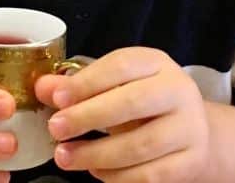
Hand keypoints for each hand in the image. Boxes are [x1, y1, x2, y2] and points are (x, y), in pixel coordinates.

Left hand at [35, 47, 209, 181]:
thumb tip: (42, 88)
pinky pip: (152, 176)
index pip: (122, 65)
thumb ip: (78, 86)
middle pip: (134, 102)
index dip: (87, 82)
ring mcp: (190, 128)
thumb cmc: (142, 103)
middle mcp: (179, 91)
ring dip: (97, 154)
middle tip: (55, 129)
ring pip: (141, 145)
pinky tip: (95, 172)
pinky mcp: (192, 162)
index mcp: (156, 63)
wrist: (190, 130)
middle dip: (89, 116)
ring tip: (66, 157)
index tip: (56, 98)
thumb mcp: (113, 86)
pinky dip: (118, 177)